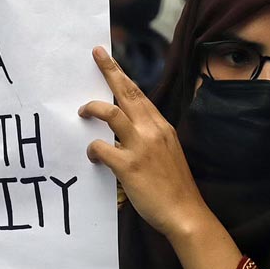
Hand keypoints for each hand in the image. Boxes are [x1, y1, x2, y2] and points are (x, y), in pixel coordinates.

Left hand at [79, 46, 206, 237]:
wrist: (186, 214)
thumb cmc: (174, 186)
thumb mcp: (167, 151)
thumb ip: (149, 136)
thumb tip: (126, 128)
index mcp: (162, 126)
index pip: (138, 94)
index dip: (122, 75)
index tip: (109, 58)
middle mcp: (152, 130)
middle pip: (127, 93)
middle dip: (110, 70)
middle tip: (97, 54)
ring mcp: (141, 146)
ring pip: (111, 113)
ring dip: (93, 109)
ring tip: (82, 111)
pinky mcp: (129, 166)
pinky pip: (102, 147)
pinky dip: (92, 149)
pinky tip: (93, 156)